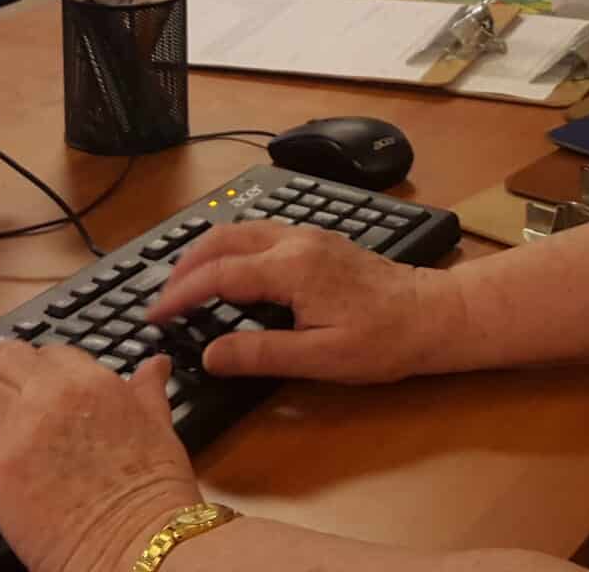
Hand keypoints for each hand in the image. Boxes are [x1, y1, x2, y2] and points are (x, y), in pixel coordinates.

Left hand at [0, 341, 199, 571]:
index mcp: (91, 382)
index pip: (48, 354)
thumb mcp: (159, 428)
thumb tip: (155, 366)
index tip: (26, 389)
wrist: (146, 543)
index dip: (32, 371)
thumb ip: (147, 392)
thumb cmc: (155, 494)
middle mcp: (50, 397)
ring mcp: (19, 435)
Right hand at [140, 222, 466, 382]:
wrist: (434, 314)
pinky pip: (260, 232)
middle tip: (163, 297)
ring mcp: (308, 236)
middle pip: (222, 240)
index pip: (218, 275)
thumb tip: (211, 354)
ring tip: (185, 283)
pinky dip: (231, 247)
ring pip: (240, 229)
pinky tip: (229, 270)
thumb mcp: (320, 359)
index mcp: (291, 269)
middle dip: (184, 266)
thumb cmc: (384, 341)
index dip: (180, 294)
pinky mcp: (318, 240)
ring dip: (206, 252)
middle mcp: (295, 242)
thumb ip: (261, 355)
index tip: (154, 314)